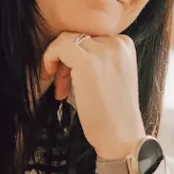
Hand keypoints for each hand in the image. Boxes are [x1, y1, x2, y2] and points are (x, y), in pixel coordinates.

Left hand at [40, 33, 146, 163]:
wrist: (121, 136)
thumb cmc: (112, 114)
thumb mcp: (110, 76)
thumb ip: (96, 59)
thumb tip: (65, 50)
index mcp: (125, 44)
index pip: (90, 38)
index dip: (76, 58)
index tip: (73, 81)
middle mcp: (117, 43)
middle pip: (78, 37)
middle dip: (65, 60)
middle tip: (63, 87)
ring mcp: (102, 51)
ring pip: (66, 40)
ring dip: (58, 63)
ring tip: (61, 89)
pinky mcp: (87, 62)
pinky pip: (59, 48)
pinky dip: (49, 59)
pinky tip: (48, 77)